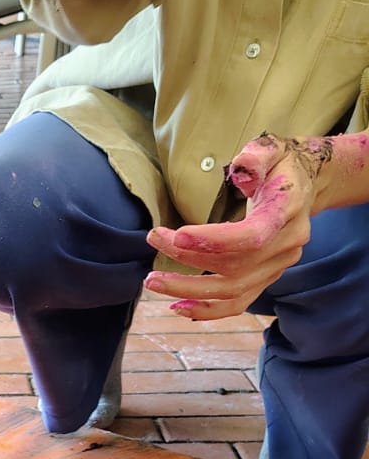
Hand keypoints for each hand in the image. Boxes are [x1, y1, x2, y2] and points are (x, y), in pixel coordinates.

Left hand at [143, 132, 327, 319]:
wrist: (304, 186)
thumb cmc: (280, 166)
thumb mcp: (271, 149)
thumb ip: (256, 156)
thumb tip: (241, 170)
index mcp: (288, 210)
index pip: (253, 235)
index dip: (215, 240)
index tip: (177, 236)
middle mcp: (286, 245)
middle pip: (235, 265)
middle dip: (188, 258)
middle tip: (153, 240)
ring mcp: (278, 266)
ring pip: (233, 290)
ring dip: (189, 289)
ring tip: (153, 281)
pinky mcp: (266, 278)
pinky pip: (238, 303)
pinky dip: (207, 310)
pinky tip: (177, 306)